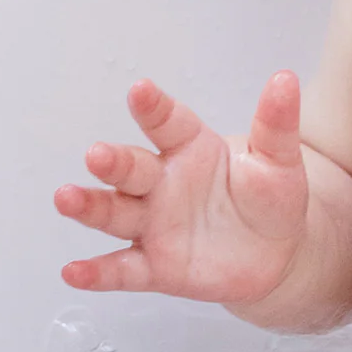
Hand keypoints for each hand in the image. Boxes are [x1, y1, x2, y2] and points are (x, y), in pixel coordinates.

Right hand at [55, 72, 308, 306]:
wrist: (278, 252)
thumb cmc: (271, 197)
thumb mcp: (279, 158)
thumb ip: (276, 122)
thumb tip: (285, 79)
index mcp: (192, 149)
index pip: (169, 123)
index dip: (155, 107)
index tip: (140, 90)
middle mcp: (164, 183)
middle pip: (132, 168)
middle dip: (113, 162)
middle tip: (96, 154)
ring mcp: (155, 224)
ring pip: (116, 213)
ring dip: (90, 206)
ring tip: (66, 198)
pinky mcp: (155, 266)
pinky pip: (122, 269)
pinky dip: (96, 272)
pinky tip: (73, 270)